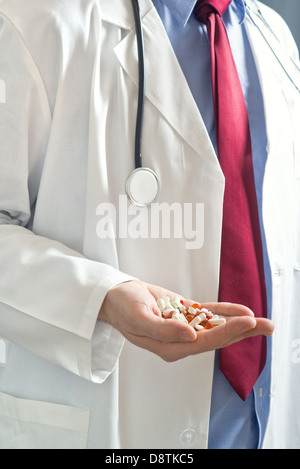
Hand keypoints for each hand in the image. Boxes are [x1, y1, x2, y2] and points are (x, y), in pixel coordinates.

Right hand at [98, 280, 273, 361]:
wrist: (116, 297)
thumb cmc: (124, 308)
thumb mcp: (139, 318)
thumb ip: (164, 330)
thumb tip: (191, 336)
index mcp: (169, 346)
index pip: (204, 342)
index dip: (227, 332)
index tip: (246, 321)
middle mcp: (180, 340)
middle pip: (216, 337)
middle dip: (242, 331)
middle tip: (267, 326)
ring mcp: (184, 327)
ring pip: (216, 326)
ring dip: (239, 323)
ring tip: (264, 323)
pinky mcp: (185, 314)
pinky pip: (208, 314)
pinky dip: (224, 311)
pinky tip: (240, 310)